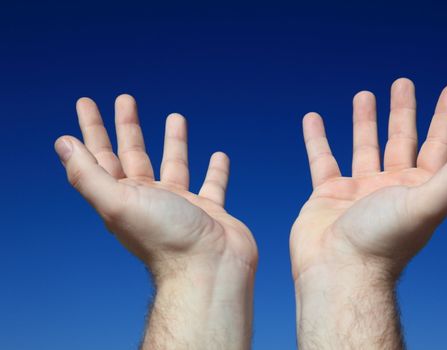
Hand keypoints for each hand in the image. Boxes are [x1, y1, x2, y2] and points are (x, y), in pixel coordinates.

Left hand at [55, 95, 256, 348]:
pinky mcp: (210, 210)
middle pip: (135, 155)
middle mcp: (150, 200)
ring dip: (173, 141)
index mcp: (124, 197)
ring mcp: (181, 205)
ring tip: (175, 116)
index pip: (101, 156)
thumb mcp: (118, 203)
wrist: (210, 270)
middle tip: (126, 99)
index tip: (86, 103)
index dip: (91, 129)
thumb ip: (89, 175)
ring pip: (175, 165)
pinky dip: (215, 171)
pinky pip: (213, 185)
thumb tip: (62, 143)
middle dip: (128, 127)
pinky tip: (219, 155)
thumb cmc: (166, 238)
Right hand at [291, 78, 446, 279]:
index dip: (446, 116)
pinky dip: (317, 139)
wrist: (338, 273)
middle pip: (400, 140)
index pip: (438, 144)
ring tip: (364, 94)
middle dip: (403, 111)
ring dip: (364, 121)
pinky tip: (312, 118)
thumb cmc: (383, 243)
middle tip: (402, 83)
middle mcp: (391, 187)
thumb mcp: (427, 202)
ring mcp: (358, 190)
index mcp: (418, 188)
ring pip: (363, 146)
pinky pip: (322, 159)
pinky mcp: (328, 194)